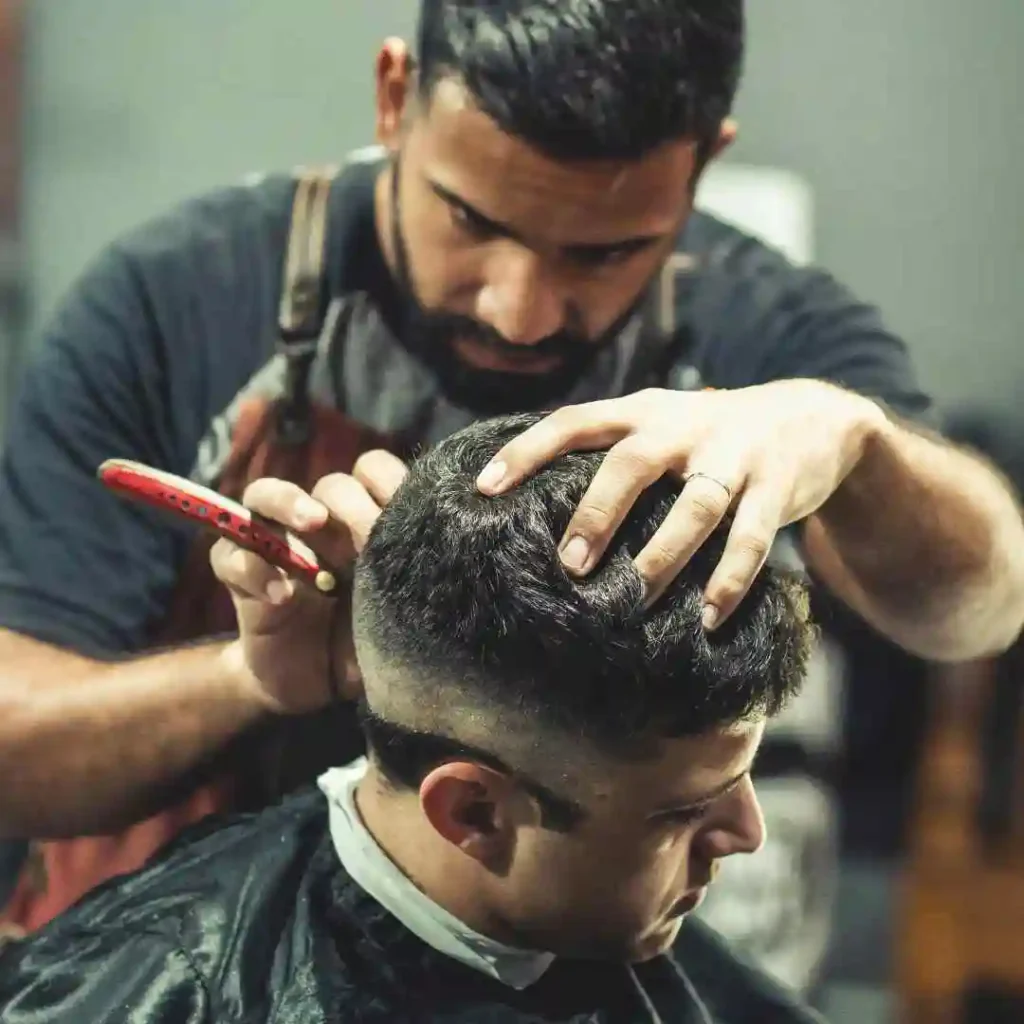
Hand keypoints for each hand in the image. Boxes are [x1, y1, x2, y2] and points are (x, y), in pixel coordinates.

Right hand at [211, 450, 406, 712]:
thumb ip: (411, 583)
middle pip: (329, 485)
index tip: (405, 508)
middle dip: (347, 503)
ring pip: (263, 495)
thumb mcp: (397, 615)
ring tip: (311, 523)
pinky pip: (230, 556)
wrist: (316, 685)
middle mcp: (321, 526)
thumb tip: (445, 556)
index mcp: (363, 523)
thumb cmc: (367, 644)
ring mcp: (277, 546)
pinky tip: (284, 597)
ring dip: (288, 502)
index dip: (387, 481)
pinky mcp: (242, 576)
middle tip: (363, 533)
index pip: (373, 472)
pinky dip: (254, 569)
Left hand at [477, 382, 886, 626]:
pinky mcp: (778, 485)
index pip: (574, 421)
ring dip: (664, 555)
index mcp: (643, 411)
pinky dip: (732, 577)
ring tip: (636, 599)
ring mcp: (735, 454)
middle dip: (598, 513)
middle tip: (569, 565)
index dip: (526, 450)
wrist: (814, 416)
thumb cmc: (710, 435)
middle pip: (633, 462)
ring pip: (696, 505)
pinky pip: (753, 537)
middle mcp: (684, 426)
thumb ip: (610, 452)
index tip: (483, 488)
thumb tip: (535, 505)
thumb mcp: (660, 424)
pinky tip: (710, 614)